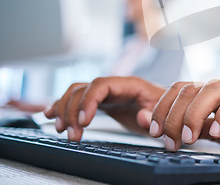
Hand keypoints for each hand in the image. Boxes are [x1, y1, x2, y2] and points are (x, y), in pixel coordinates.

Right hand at [44, 76, 165, 140]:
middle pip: (83, 89)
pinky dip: (62, 106)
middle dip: (72, 111)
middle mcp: (114, 85)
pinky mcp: (101, 101)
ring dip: (64, 110)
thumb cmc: (167, 107)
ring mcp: (106, 92)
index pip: (101, 85)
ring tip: (62, 130)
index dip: (88, 101)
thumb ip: (153, 114)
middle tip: (72, 134)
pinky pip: (77, 98)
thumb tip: (141, 115)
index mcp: (129, 84)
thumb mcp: (164, 112)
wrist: (169, 106)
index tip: (84, 122)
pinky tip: (50, 114)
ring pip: (76, 93)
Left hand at [148, 80, 219, 164]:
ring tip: (190, 138)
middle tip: (170, 140)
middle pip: (189, 89)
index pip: (178, 90)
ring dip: (194, 114)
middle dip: (173, 115)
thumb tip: (160, 128)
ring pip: (210, 90)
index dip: (162, 108)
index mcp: (210, 95)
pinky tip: (218, 133)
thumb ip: (192, 128)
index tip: (153, 131)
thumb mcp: (215, 133)